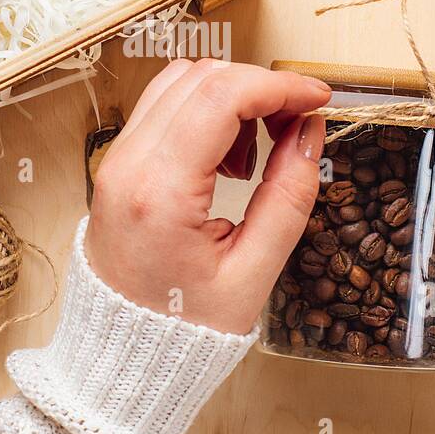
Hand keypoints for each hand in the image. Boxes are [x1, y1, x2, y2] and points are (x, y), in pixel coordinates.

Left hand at [85, 59, 330, 333]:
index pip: (221, 96)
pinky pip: (164, 106)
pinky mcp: (117, 162)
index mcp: (160, 192)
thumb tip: (309, 131)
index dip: (279, 85)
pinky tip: (229, 159)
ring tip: (258, 156)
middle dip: (260, 87)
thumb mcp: (253, 274)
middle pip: (202, 77)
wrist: (123, 356)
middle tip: (297, 125)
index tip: (318, 99)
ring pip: (180, 81)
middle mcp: (128, 164)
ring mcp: (116, 159)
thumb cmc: (185, 327)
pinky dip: (206, 112)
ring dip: (232, 97)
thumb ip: (288, 197)